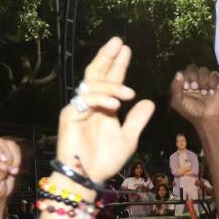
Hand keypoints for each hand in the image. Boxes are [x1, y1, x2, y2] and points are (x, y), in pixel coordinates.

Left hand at [0, 138, 19, 202]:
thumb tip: (3, 165)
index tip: (4, 160)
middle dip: (8, 157)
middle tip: (9, 170)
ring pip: (9, 144)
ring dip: (14, 158)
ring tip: (12, 170)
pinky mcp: (5, 151)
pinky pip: (15, 148)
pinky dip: (18, 158)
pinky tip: (14, 168)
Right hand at [57, 37, 154, 183]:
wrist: (89, 177)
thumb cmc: (106, 160)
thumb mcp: (128, 138)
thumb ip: (137, 120)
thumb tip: (149, 101)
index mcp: (103, 107)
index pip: (110, 79)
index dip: (117, 64)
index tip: (126, 49)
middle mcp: (90, 104)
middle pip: (96, 73)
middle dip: (107, 57)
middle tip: (118, 42)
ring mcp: (78, 108)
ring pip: (93, 86)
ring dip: (112, 85)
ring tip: (129, 93)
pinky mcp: (69, 116)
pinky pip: (86, 101)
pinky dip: (102, 99)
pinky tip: (116, 104)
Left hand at [170, 65, 218, 123]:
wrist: (207, 120)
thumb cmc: (191, 112)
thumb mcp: (178, 102)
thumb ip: (175, 87)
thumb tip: (179, 73)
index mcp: (184, 84)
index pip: (183, 72)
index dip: (185, 77)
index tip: (186, 87)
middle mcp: (194, 80)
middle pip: (193, 67)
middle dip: (193, 76)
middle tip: (195, 87)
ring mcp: (205, 81)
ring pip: (204, 70)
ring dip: (203, 81)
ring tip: (204, 93)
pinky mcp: (216, 83)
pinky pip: (214, 75)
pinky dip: (213, 82)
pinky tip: (212, 92)